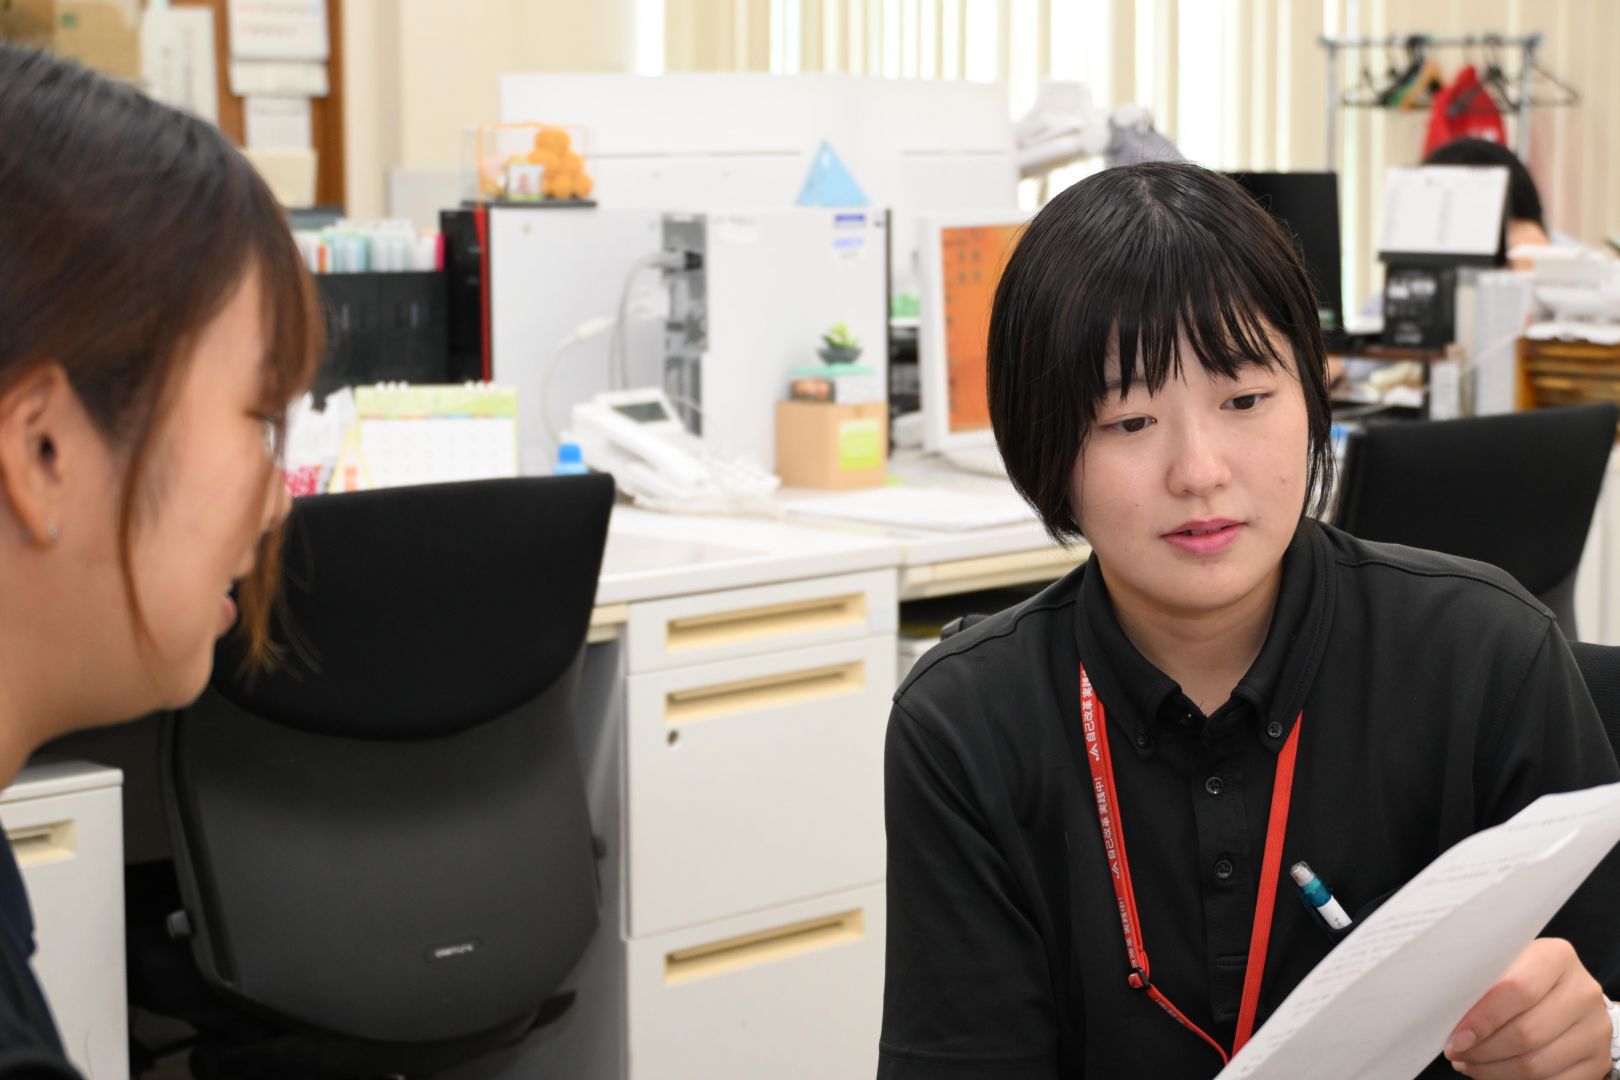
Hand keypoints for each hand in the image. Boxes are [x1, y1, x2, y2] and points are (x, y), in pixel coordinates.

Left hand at [1444, 937, 1611, 1078]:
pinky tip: (1494, 1073)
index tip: (1455, 1037)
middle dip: (1482, 1050)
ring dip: (1494, 1070)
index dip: (1482, 1019)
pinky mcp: (1597, 1059)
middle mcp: (1583, 991)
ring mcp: (1595, 1028)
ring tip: (1469, 1064)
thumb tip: (1441, 1009)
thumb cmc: (1521, 975)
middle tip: (1457, 1054)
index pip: (1516, 990)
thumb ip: (1480, 980)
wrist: (1565, 993)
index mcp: (1556, 957)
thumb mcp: (1504, 964)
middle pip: (1526, 1033)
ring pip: (1536, 1064)